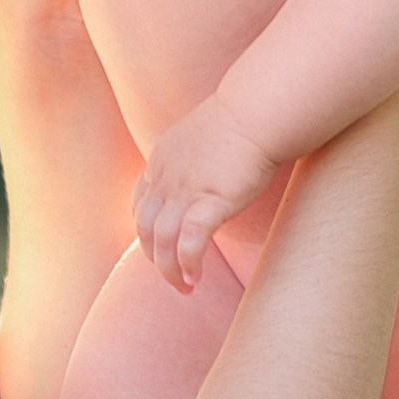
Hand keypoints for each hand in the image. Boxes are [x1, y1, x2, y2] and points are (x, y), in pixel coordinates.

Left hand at [133, 96, 280, 291]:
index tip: (159, 248)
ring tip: (184, 287)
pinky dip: (188, 262)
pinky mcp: (210, 200)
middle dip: (155, 257)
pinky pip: (190, 240)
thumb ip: (198, 158)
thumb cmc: (244, 119)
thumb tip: (211, 172)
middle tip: (173, 277)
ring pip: (161, 239)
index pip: (141, 202)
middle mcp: (166, 176)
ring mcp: (185, 189)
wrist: (258, 110)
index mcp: (162, 159)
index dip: (146, 230)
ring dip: (169, 269)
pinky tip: (196, 277)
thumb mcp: (206, 136)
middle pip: (144, 226)